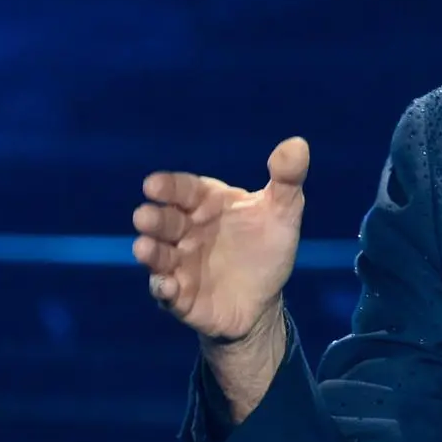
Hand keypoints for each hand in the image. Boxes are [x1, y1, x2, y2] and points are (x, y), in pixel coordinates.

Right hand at [133, 138, 309, 341]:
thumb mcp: (283, 212)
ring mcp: (179, 264)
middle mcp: (186, 231)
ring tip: (144, 248)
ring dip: (150, 253)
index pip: (184, 190)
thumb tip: (298, 143)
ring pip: (159, 256)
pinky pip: (166, 292)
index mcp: (206, 203)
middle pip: (165, 221)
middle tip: (143, 217)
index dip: (168, 187)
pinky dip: (163, 289)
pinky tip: (167, 286)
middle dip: (153, 219)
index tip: (153, 185)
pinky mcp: (179, 297)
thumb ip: (287, 178)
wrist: (265, 298)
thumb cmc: (267, 247)